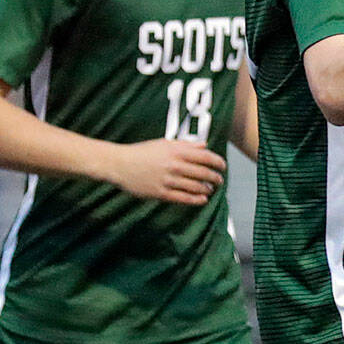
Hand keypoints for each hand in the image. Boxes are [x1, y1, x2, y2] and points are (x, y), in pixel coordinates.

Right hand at [105, 139, 226, 205]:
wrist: (120, 164)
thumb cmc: (143, 152)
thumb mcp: (165, 143)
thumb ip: (186, 145)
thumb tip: (204, 146)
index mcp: (177, 151)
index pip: (206, 157)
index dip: (218, 163)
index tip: (223, 167)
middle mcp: (175, 165)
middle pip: (204, 173)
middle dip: (215, 178)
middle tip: (219, 180)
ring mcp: (168, 180)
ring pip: (196, 187)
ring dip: (207, 189)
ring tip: (210, 189)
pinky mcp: (161, 193)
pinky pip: (184, 198)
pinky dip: (196, 200)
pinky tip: (203, 199)